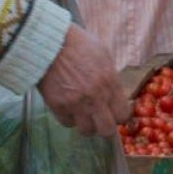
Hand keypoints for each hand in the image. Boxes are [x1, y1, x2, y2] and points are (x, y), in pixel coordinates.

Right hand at [35, 23, 131, 137]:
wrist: (49, 42)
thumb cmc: (78, 44)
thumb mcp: (104, 56)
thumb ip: (111, 78)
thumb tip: (115, 94)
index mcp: (110, 83)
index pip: (123, 115)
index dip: (119, 116)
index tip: (114, 113)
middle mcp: (95, 98)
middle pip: (106, 130)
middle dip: (105, 127)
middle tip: (101, 120)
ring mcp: (76, 104)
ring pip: (86, 131)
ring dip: (86, 124)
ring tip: (84, 115)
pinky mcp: (57, 106)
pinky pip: (67, 123)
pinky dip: (69, 118)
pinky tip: (69, 108)